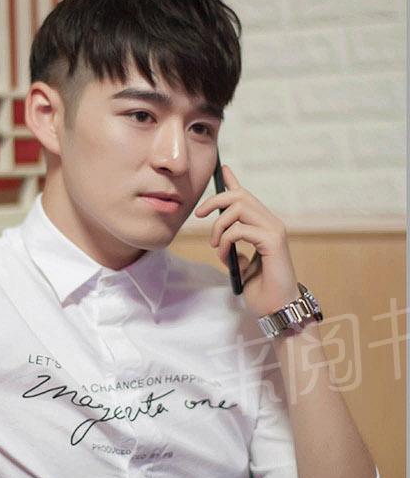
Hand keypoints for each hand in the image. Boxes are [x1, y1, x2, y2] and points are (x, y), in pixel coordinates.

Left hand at [194, 165, 299, 318]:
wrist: (277, 308)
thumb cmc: (263, 290)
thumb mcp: (242, 267)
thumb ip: (236, 251)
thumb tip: (225, 243)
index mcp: (265, 227)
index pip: (247, 197)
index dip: (233, 182)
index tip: (223, 169)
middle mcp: (272, 223)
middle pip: (239, 196)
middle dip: (215, 201)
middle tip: (200, 216)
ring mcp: (274, 230)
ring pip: (238, 208)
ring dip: (219, 227)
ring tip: (217, 246)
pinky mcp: (273, 241)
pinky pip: (239, 230)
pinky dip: (226, 241)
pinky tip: (225, 256)